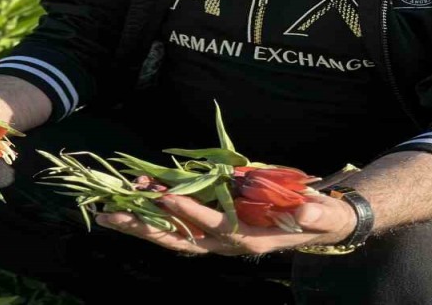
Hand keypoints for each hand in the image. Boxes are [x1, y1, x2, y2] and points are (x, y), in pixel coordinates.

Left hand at [94, 192, 356, 256]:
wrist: (317, 221)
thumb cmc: (320, 215)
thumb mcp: (322, 213)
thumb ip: (314, 213)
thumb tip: (304, 211)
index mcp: (250, 240)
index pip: (214, 227)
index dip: (190, 213)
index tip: (165, 196)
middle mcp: (226, 242)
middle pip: (178, 239)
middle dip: (144, 228)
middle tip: (110, 216)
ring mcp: (214, 234)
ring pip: (170, 232)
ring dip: (141, 220)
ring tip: (109, 209)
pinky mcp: (209, 222)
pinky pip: (177, 219)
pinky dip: (156, 206)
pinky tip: (137, 189)